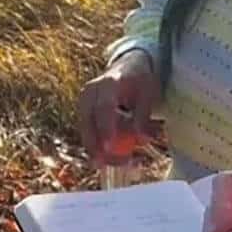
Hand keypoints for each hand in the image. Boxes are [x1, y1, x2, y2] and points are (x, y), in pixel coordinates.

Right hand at [77, 49, 161, 166]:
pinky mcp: (84, 110)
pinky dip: (97, 144)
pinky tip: (109, 156)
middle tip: (108, 165)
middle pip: (88, 121)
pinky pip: (87, 130)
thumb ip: (143, 117)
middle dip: (95, 145)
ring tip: (115, 163)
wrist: (127, 67)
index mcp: (108, 83)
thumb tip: (141, 140)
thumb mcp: (148, 95)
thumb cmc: (140, 81)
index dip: (106, 129)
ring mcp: (84, 101)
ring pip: (85, 129)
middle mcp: (90, 91)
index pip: (104, 108)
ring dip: (96, 148)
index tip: (111, 149)